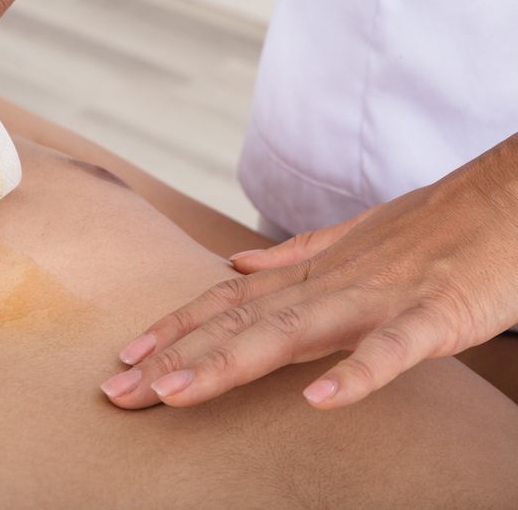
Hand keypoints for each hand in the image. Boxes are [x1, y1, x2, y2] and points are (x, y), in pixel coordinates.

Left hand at [101, 133, 517, 409]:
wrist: (508, 196)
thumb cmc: (433, 226)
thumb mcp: (350, 240)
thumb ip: (291, 256)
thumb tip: (234, 264)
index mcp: (312, 271)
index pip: (227, 302)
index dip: (173, 327)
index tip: (125, 355)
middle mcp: (330, 282)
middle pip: (239, 323)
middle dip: (174, 357)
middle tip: (118, 392)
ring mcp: (378, 296)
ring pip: (292, 331)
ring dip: (230, 361)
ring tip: (177, 393)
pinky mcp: (435, 313)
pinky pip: (394, 346)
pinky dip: (360, 372)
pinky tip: (323, 402)